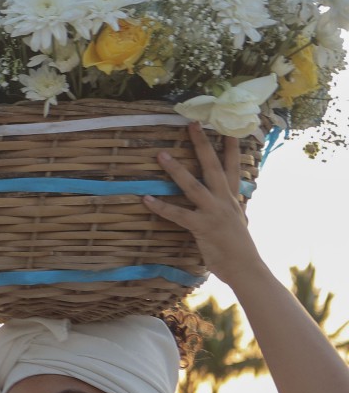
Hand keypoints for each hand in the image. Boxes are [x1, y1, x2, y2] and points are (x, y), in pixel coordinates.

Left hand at [146, 127, 263, 282]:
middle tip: (193, 124)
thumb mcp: (236, 221)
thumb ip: (229, 208)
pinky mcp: (202, 227)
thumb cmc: (237, 248)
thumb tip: (227, 202)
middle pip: (213, 166)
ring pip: (193, 186)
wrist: (246, 268)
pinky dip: (161, 207)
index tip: (229, 127)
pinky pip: (178, 214)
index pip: (234, 167)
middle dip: (203, 145)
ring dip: (176, 170)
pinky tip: (146, 199)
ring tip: (161, 155)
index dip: (231, 147)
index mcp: (233, 198)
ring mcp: (214, 213)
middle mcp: (225, 201)